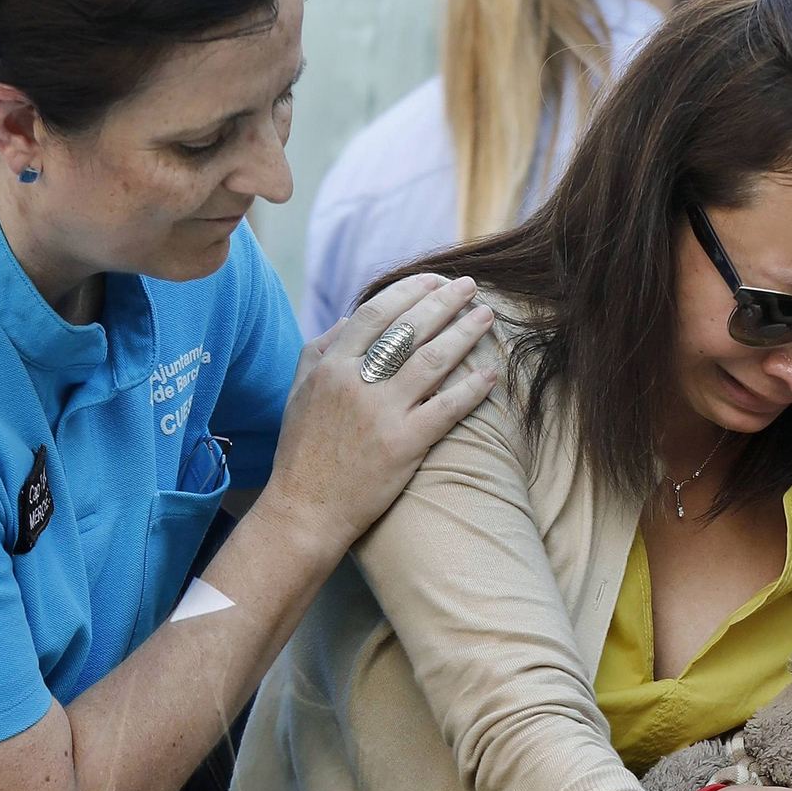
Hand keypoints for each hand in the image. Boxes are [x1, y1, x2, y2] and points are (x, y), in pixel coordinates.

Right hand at [259, 274, 497, 564]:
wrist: (306, 509)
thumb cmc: (303, 450)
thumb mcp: (300, 389)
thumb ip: (322, 348)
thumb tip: (353, 316)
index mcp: (332, 365)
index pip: (377, 313)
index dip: (410, 292)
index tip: (435, 281)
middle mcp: (357, 383)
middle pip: (410, 329)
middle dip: (445, 302)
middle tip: (471, 288)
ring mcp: (383, 413)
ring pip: (433, 361)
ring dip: (465, 334)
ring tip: (486, 318)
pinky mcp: (405, 445)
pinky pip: (447, 408)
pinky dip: (472, 388)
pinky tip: (492, 373)